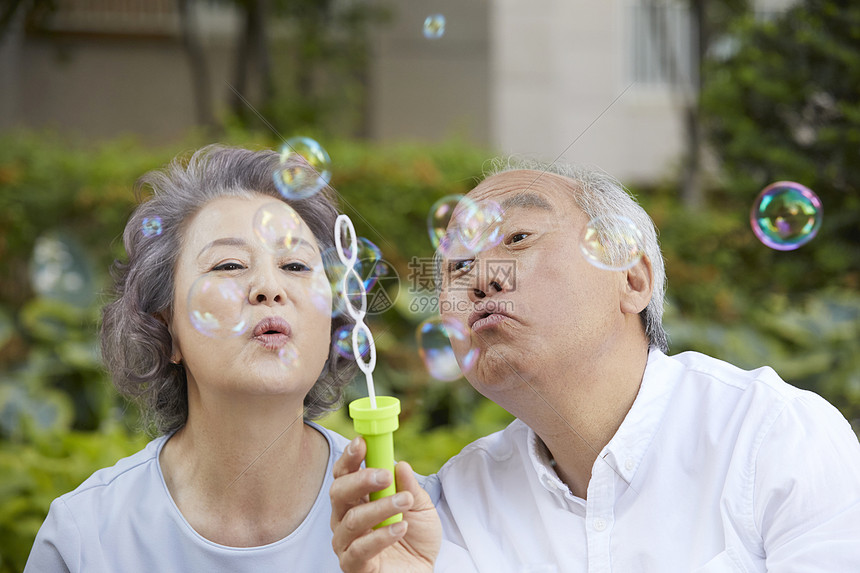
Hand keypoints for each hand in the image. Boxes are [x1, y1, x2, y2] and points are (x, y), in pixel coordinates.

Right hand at [330, 437, 440, 572]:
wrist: (422, 572)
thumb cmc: (415, 538)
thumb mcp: (420, 506)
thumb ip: (409, 486)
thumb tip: (400, 464)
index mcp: (358, 499)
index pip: (344, 474)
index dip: (350, 457)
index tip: (362, 443)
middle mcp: (346, 518)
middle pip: (338, 493)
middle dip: (360, 480)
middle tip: (384, 476)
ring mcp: (346, 543)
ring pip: (351, 520)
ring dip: (379, 507)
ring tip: (404, 502)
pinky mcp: (353, 565)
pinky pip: (359, 549)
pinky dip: (381, 536)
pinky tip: (400, 527)